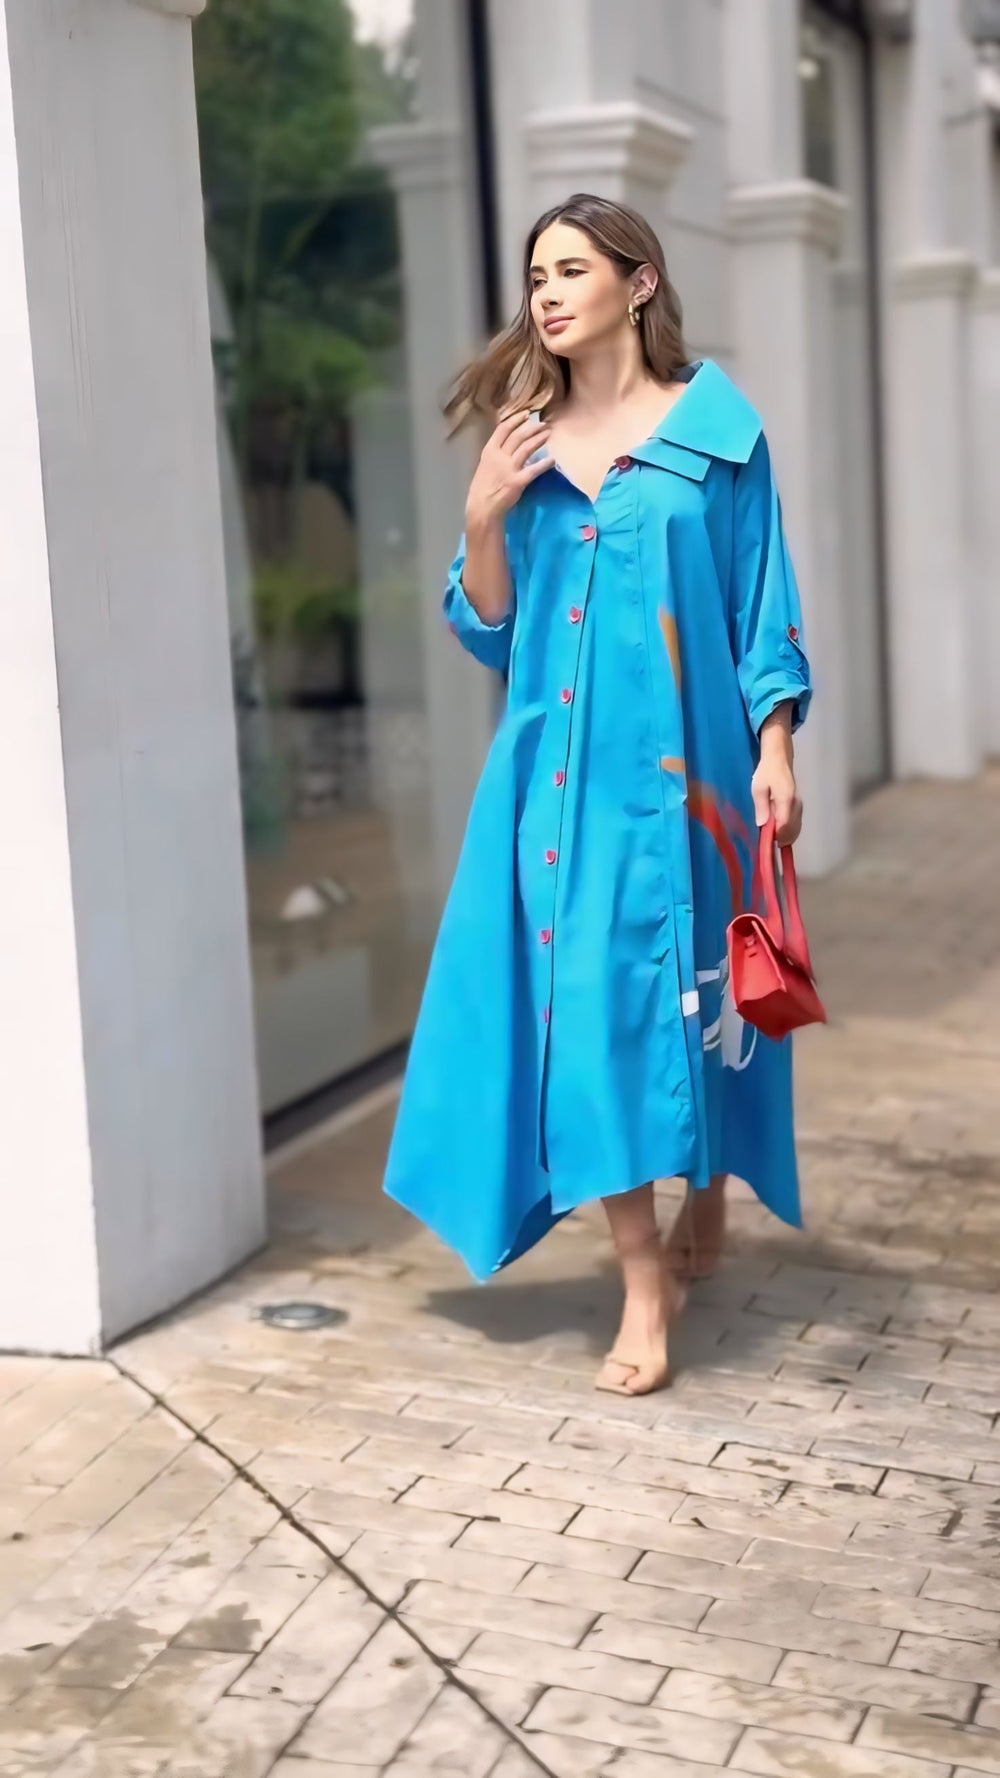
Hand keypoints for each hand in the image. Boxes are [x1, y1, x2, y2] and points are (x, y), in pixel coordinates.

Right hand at [466, 409, 553, 527]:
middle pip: (518, 436)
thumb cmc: (482, 488)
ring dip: (539, 439)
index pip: (503, 429)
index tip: (526, 414)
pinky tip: (553, 459)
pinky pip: (534, 470)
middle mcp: (499, 456)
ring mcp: (509, 468)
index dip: (515, 419)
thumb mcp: (485, 465)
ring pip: (526, 448)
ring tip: (549, 433)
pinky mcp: (518, 481)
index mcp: (489, 451)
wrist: (482, 507)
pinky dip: (544, 464)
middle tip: (544, 423)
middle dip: (532, 427)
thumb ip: (496, 454)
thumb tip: (509, 444)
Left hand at [752, 707, 801, 844]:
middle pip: (793, 828)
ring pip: (797, 826)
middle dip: (783, 839)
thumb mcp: (758, 788)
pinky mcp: (798, 803)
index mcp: (785, 800)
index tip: (769, 842)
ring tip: (775, 841)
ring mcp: (799, 804)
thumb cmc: (767, 771)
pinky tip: (782, 833)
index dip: (777, 836)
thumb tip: (762, 824)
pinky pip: (797, 821)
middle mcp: (796, 804)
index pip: (784, 824)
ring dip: (787, 836)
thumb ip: (761, 806)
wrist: (779, 757)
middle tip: (771, 844)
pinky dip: (791, 830)